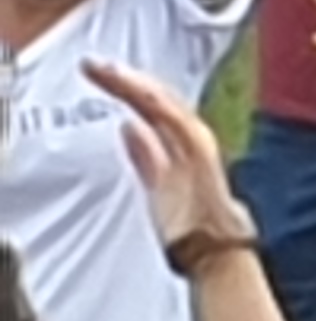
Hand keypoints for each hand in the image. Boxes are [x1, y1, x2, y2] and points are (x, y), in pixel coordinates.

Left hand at [82, 61, 238, 249]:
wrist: (217, 256)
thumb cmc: (192, 231)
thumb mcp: (159, 189)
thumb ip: (146, 157)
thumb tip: (127, 128)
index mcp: (182, 150)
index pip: (154, 110)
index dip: (127, 89)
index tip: (99, 75)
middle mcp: (192, 142)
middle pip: (158, 100)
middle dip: (125, 80)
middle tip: (94, 64)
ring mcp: (198, 146)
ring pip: (164, 102)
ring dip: (133, 83)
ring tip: (104, 69)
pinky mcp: (200, 153)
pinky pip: (173, 117)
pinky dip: (150, 99)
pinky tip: (128, 84)